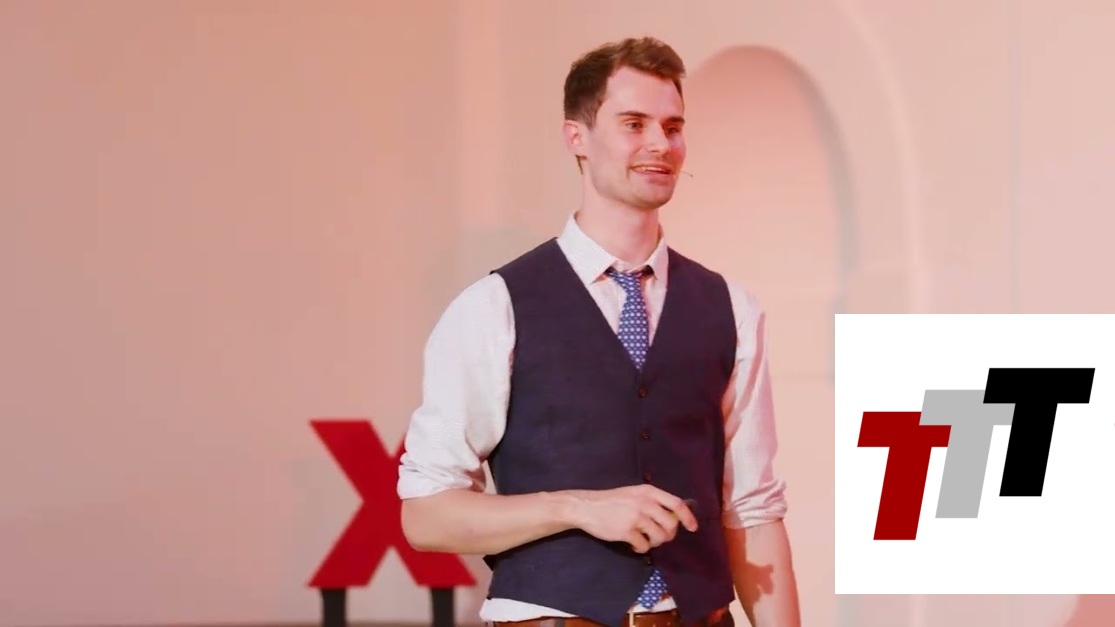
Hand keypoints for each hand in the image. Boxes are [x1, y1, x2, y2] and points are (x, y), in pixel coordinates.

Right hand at [567, 485, 698, 552]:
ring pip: (660, 537)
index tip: (693, 528)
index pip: (677, 503)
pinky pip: (644, 546)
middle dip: (668, 534)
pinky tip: (633, 544)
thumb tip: (676, 518)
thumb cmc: (612, 501)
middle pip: (671, 524)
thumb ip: (654, 502)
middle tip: (659, 536)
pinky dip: (641, 548)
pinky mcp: (626, 531)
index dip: (688, 517)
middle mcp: (645, 503)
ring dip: (655, 542)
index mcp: (649, 491)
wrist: (587, 507)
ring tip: (645, 539)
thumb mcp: (635, 494)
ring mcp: (636, 517)